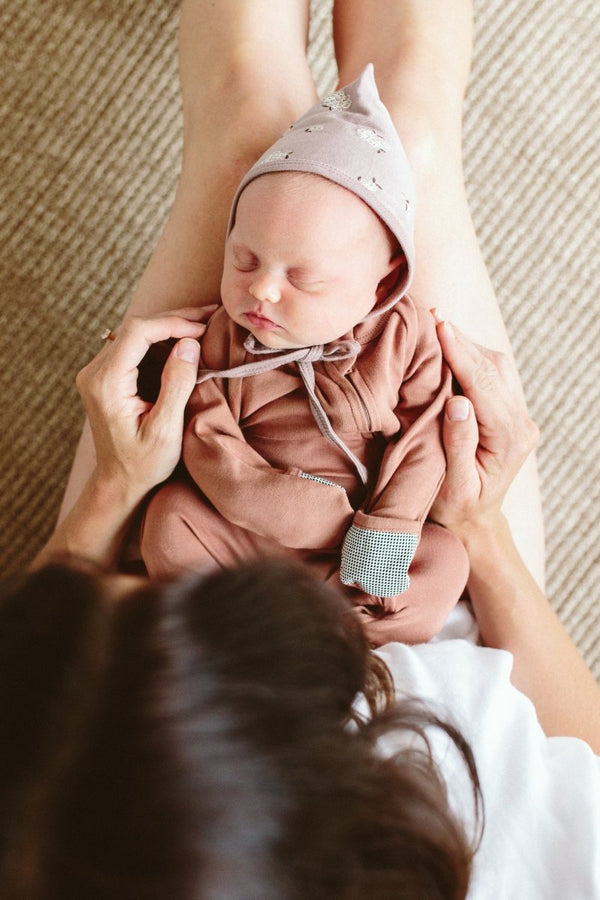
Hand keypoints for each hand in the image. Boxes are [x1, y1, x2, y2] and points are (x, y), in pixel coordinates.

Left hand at [76, 309, 206, 500]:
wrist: (119, 483)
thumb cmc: (143, 464)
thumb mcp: (166, 430)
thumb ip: (176, 385)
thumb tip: (189, 344)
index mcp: (106, 383)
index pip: (137, 333)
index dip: (172, 323)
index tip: (202, 328)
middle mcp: (94, 372)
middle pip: (135, 328)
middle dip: (173, 320)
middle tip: (210, 316)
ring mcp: (97, 372)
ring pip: (135, 334)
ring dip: (169, 327)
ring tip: (203, 324)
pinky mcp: (106, 376)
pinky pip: (134, 347)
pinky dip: (161, 341)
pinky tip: (185, 341)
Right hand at [429, 316, 538, 538]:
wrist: (474, 522)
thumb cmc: (456, 508)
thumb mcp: (454, 485)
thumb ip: (459, 444)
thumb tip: (459, 401)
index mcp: (509, 440)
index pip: (483, 385)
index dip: (460, 353)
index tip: (440, 325)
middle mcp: (521, 424)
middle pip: (494, 368)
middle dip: (463, 341)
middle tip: (433, 315)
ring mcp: (520, 417)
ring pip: (497, 367)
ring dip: (468, 346)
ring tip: (439, 325)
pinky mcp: (512, 414)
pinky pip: (495, 376)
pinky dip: (473, 358)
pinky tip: (452, 346)